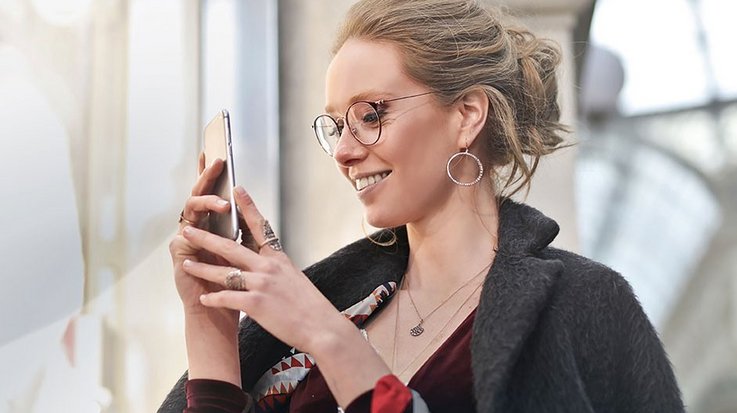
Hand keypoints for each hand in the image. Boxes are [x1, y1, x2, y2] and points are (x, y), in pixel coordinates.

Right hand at [169, 153, 236, 313]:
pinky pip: (184, 235)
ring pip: (191, 209)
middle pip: (199, 194)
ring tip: (224, 203)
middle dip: (207, 176)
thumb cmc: (234, 281)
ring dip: (207, 202)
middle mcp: (196, 228)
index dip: (209, 172)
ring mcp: (185, 239)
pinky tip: (203, 227)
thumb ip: (243, 225)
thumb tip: (247, 198)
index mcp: (211, 224)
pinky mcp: (179, 254)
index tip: (215, 151)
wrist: (221, 311)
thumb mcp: (244, 248)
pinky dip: (196, 231)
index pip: (210, 192)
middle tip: (218, 160)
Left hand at [179, 185, 351, 352]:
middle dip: (206, 238)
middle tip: (189, 230)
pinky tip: (204, 298)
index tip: (237, 189)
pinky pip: (228, 298)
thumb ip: (277, 268)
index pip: (259, 226)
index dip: (247, 207)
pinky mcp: (256, 304)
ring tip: (186, 264)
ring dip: (203, 268)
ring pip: (224, 272)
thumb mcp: (294, 277)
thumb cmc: (310, 306)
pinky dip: (214, 298)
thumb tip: (265, 263)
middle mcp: (268, 267)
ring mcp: (261, 284)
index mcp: (278, 258)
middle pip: (231, 248)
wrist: (321, 326)